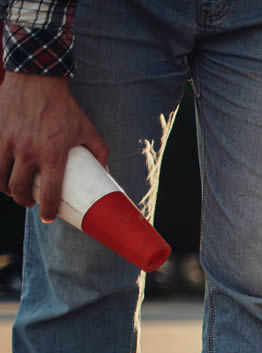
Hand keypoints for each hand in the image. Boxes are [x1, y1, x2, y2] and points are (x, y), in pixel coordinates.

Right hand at [0, 71, 108, 221]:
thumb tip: (104, 171)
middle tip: (30, 203)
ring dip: (7, 190)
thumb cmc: (64, 107)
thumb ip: (99, 151)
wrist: (36, 79)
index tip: (48, 217)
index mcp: (53, 155)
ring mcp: (9, 143)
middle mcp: (29, 152)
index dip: (48, 211)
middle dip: (25, 202)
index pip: (50, 194)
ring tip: (14, 191)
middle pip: (20, 190)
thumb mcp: (87, 130)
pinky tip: (2, 174)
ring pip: (1, 179)